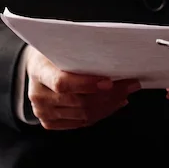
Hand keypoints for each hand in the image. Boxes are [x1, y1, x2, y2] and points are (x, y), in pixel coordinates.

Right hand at [24, 47, 139, 130]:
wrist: (37, 66)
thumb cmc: (54, 52)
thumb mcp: (62, 44)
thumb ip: (81, 54)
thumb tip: (114, 61)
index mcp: (39, 70)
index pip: (62, 83)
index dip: (87, 85)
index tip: (110, 82)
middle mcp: (38, 95)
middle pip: (79, 102)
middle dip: (109, 95)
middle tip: (130, 85)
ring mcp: (43, 111)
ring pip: (84, 115)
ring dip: (109, 105)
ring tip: (125, 93)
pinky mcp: (49, 122)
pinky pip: (81, 123)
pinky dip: (101, 114)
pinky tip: (112, 103)